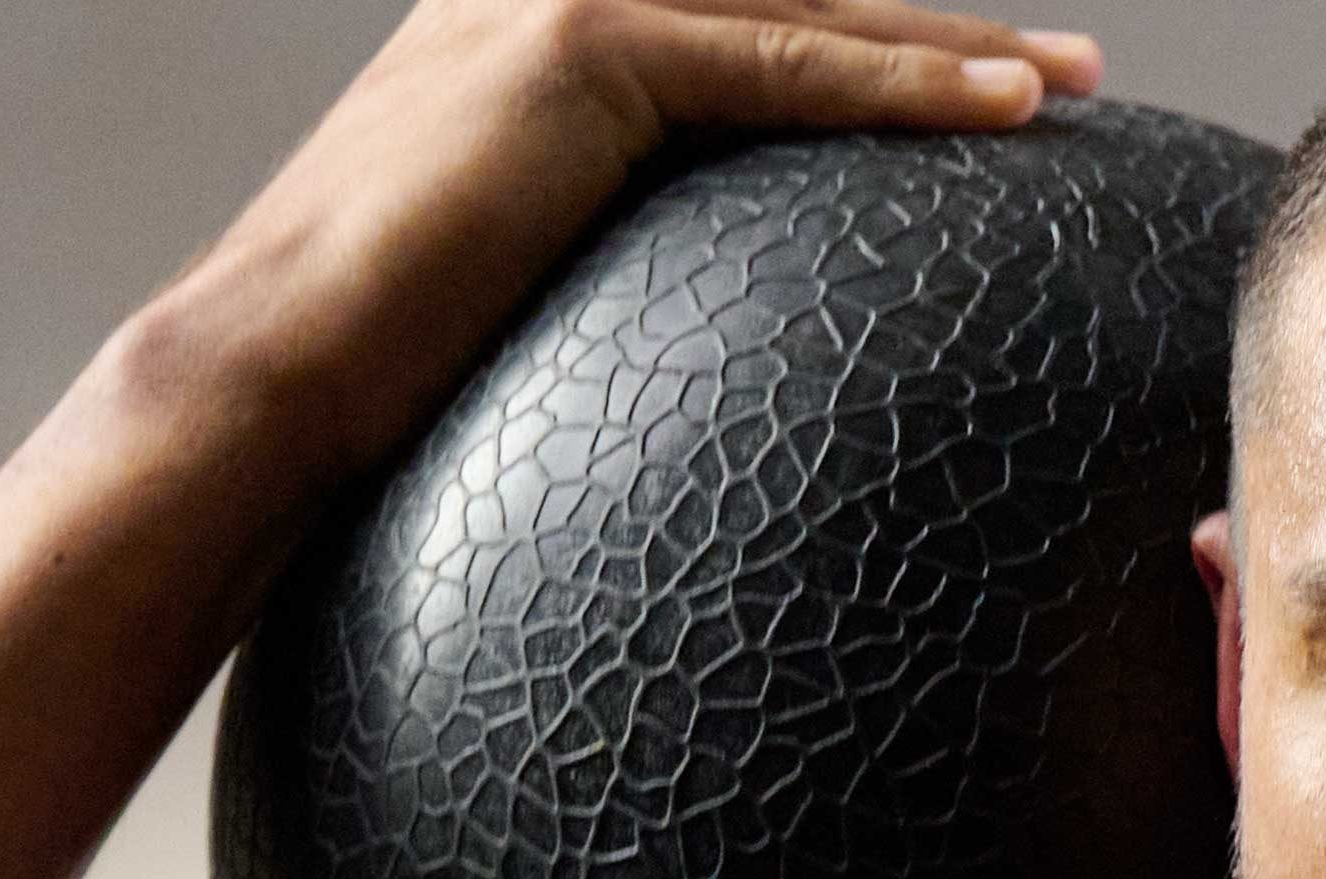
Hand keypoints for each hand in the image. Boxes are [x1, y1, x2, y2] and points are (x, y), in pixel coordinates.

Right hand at [164, 0, 1109, 475]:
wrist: (260, 377)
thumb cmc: (363, 391)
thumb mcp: (496, 303)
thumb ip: (583, 283)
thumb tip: (663, 393)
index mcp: (511, 37)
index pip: (721, 14)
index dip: (838, 37)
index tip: (953, 77)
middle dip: (916, 28)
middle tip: (1050, 72)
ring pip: (803, 8)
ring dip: (948, 48)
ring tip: (1065, 84)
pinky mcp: (577, 36)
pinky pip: (788, 60)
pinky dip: (908, 82)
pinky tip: (1010, 109)